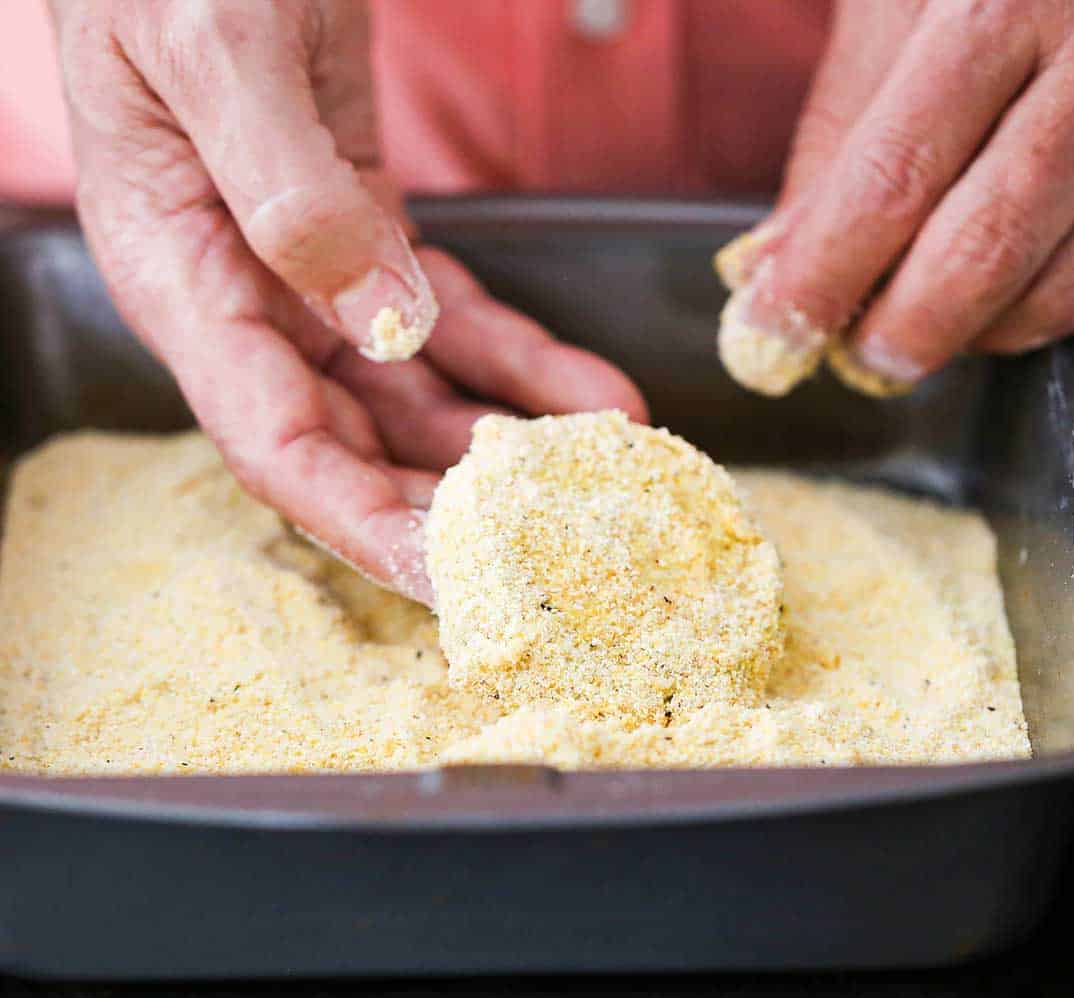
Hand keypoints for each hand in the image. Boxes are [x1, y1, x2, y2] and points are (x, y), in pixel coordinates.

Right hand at [49, 0, 644, 602]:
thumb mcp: (214, 53)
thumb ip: (291, 193)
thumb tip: (376, 319)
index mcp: (185, 285)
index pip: (276, 448)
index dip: (363, 525)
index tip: (452, 582)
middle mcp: (248, 304)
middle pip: (357, 448)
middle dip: (453, 508)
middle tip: (552, 554)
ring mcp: (315, 279)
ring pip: (421, 399)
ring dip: (512, 445)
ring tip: (604, 474)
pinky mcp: (375, 242)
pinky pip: (458, 325)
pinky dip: (527, 366)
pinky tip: (595, 397)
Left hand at [716, 0, 1073, 395]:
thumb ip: (842, 132)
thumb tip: (778, 263)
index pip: (891, 180)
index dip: (821, 280)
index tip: (771, 335)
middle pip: (985, 249)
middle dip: (900, 333)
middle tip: (854, 360)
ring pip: (1068, 285)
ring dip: (975, 336)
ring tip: (918, 331)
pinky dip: (1046, 306)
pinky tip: (1001, 292)